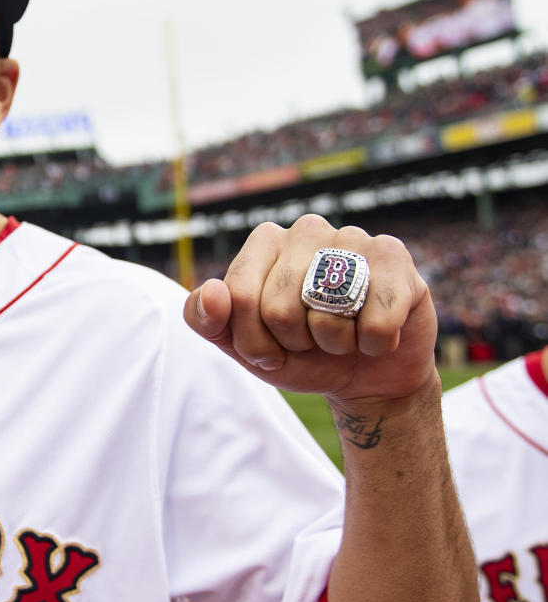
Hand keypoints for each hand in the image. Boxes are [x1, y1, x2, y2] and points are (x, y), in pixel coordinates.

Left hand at [183, 214, 437, 408]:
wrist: (365, 373)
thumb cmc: (298, 351)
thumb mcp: (243, 344)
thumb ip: (207, 318)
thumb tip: (215, 290)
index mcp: (264, 241)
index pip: (237, 297)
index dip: (253, 341)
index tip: (269, 350)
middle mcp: (306, 229)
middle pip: (278, 308)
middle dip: (293, 342)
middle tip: (311, 340)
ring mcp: (353, 237)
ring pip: (327, 313)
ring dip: (334, 343)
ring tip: (344, 332)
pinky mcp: (394, 257)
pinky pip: (377, 321)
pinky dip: (375, 343)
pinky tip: (377, 331)